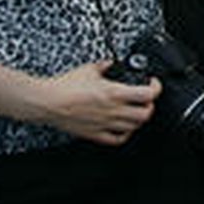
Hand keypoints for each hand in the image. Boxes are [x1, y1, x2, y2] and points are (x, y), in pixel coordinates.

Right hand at [36, 59, 159, 145]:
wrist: (47, 102)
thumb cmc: (64, 86)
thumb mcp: (89, 68)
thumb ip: (105, 65)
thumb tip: (110, 63)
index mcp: (114, 93)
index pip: (148, 94)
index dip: (156, 88)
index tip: (153, 84)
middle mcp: (113, 110)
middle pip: (145, 114)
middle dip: (149, 106)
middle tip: (146, 99)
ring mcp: (105, 124)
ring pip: (134, 127)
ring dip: (138, 120)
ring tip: (135, 112)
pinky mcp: (95, 134)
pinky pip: (117, 139)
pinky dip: (124, 134)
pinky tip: (123, 128)